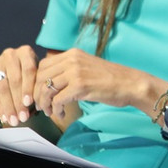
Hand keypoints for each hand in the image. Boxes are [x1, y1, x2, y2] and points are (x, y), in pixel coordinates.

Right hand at [0, 45, 40, 126]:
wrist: (16, 67)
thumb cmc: (32, 74)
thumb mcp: (38, 74)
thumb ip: (38, 86)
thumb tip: (39, 106)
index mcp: (26, 52)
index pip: (28, 70)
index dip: (28, 87)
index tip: (29, 103)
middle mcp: (10, 54)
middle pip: (14, 80)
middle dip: (18, 101)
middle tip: (22, 117)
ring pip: (2, 87)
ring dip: (8, 107)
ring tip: (13, 120)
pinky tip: (3, 116)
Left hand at [32, 48, 153, 121]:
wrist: (131, 84)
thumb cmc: (111, 79)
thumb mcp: (87, 67)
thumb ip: (70, 70)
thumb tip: (50, 82)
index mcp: (73, 54)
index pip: (42, 65)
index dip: (36, 82)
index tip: (40, 94)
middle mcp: (72, 60)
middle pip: (40, 77)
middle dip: (37, 94)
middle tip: (42, 106)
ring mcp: (76, 72)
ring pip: (46, 89)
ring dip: (45, 104)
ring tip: (50, 112)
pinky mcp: (80, 86)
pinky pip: (58, 100)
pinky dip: (56, 109)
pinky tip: (61, 113)